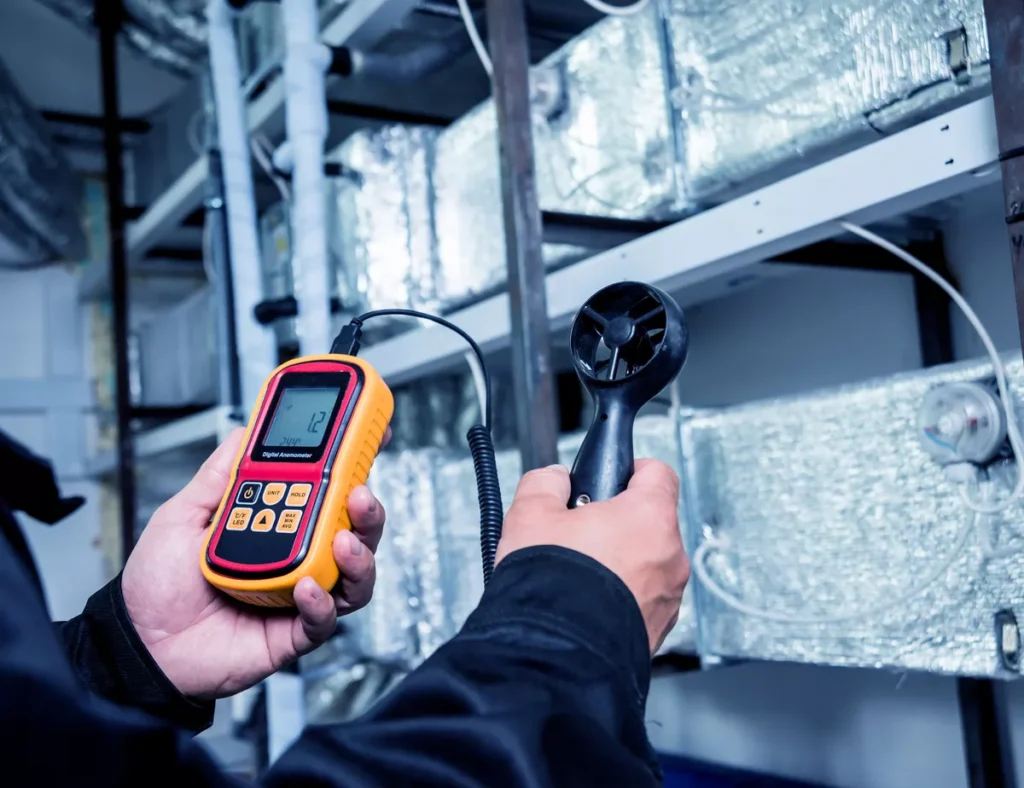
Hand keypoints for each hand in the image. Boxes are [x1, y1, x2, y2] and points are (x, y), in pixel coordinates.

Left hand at [121, 427, 388, 699]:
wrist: (139, 644)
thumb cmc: (158, 585)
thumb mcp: (183, 516)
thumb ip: (218, 476)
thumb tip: (244, 433)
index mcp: (279, 525)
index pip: (329, 493)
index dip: (354, 468)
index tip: (371, 438)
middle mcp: (296, 558)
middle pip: (354, 531)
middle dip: (367, 511)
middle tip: (360, 494)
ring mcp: (299, 596)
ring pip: (355, 576)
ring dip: (360, 556)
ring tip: (342, 542)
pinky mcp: (293, 634)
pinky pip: (324, 620)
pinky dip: (322, 602)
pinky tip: (306, 588)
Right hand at [496, 460, 687, 653]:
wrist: (556, 657)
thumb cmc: (552, 586)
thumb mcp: (531, 515)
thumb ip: (545, 483)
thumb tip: (554, 480)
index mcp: (650, 517)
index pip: (657, 473)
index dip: (629, 470)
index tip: (608, 477)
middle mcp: (670, 556)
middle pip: (650, 521)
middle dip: (616, 522)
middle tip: (578, 532)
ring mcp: (668, 598)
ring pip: (647, 564)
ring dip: (619, 563)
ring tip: (577, 574)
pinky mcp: (657, 631)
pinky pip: (641, 601)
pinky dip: (619, 597)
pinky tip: (585, 604)